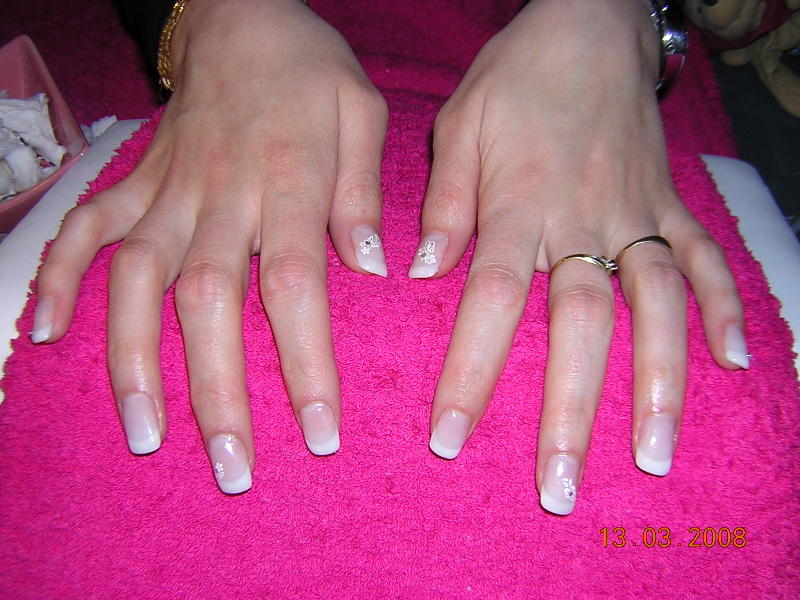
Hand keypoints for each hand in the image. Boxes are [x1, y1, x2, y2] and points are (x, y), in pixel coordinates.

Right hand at [33, 0, 387, 492]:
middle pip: (210, 303)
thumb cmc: (309, 70)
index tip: (318, 433)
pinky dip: (61, 278)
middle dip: (218, 391)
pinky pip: (84, 229)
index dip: (306, 365)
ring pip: (138, 282)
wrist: (243, 15)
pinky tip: (49, 334)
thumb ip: (362, 193)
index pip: (295, 288)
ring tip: (145, 434)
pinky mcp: (132, 181)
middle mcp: (218, 196)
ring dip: (135, 361)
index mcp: (286, 182)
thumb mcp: (361, 113)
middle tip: (231, 468)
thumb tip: (370, 267)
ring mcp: (166, 190)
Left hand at [412, 0, 746, 513]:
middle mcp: (585, 219)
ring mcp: (638, 214)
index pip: (491, 303)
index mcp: (522, 205)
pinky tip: (731, 362)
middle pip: (580, 327)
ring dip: (658, 384)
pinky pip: (705, 259)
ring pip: (655, 307)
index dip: (470, 373)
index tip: (451, 438)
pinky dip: (723, 308)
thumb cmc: (516, 75)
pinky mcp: (672, 204)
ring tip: (653, 453)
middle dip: (571, 411)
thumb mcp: (460, 124)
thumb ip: (446, 202)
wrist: (590, 23)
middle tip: (561, 486)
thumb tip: (422, 270)